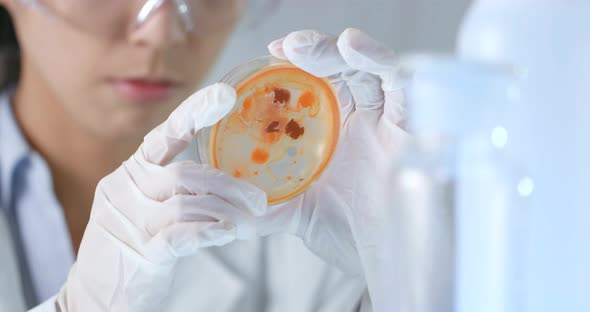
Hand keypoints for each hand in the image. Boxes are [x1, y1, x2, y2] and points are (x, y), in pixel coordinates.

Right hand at [54, 84, 267, 311]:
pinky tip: (226, 233)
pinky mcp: (139, 252)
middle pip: (185, 174)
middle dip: (228, 185)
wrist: (95, 297)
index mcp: (130, 174)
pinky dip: (208, 232)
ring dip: (225, 210)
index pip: (164, 135)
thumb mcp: (145, 210)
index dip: (194, 113)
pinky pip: (180, 235)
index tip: (225, 96)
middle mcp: (125, 190)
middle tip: (259, 200)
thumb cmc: (131, 249)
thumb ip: (175, 190)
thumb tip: (228, 181)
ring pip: (186, 203)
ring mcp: (129, 221)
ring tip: (249, 220)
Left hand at [266, 28, 408, 275]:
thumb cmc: (351, 238)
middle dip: (313, 51)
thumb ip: (261, 205)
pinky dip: (378, 60)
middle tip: (284, 49)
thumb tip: (217, 204)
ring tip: (303, 47)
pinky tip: (353, 46)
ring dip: (336, 50)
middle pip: (342, 70)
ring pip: (368, 67)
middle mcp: (363, 122)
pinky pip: (401, 83)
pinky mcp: (413, 125)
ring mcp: (387, 121)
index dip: (293, 68)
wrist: (388, 264)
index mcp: (335, 134)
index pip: (315, 88)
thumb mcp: (297, 214)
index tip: (269, 56)